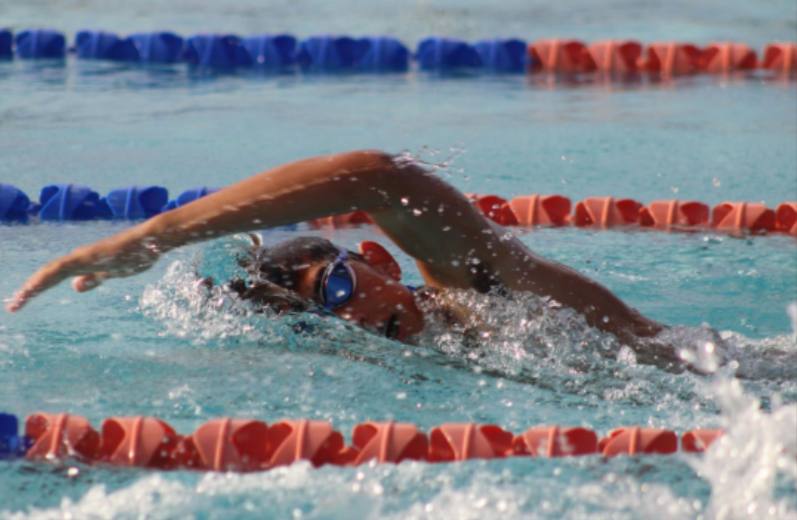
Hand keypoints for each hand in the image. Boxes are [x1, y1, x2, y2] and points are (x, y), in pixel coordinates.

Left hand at [5, 230, 160, 311]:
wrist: (149, 241)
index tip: (24, 302)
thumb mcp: (112, 272)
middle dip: (29, 291)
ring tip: (17, 302)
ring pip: (49, 272)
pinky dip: (44, 278)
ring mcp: (81, 257)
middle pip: (47, 275)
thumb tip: (76, 287)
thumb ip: (94, 278)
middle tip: (13, 307)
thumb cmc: (136, 254)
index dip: (38, 288)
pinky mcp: (87, 257)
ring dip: (32, 287)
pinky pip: (60, 269)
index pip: (54, 277)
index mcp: (83, 263)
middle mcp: (78, 258)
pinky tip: (33, 288)